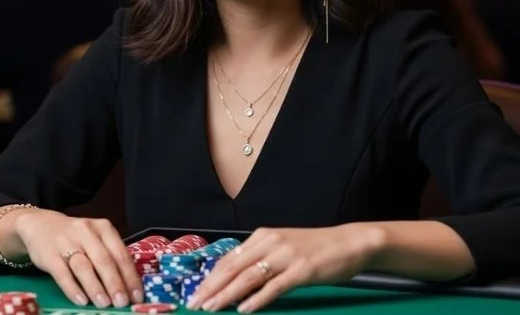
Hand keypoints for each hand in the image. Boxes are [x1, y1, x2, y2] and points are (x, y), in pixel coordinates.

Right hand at [15, 210, 142, 308]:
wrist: (41, 226)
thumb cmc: (75, 237)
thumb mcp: (95, 238)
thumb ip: (110, 256)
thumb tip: (128, 287)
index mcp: (102, 228)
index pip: (120, 253)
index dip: (130, 276)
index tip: (136, 296)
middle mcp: (85, 232)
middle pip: (103, 260)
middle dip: (115, 283)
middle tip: (122, 302)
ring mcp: (66, 242)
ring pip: (84, 266)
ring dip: (95, 287)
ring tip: (104, 303)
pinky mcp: (50, 255)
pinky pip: (62, 273)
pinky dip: (73, 288)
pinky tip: (81, 300)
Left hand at [188, 224, 384, 312]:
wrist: (350, 242)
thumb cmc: (316, 249)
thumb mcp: (282, 248)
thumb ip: (260, 259)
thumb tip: (236, 278)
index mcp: (262, 237)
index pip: (229, 259)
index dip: (210, 277)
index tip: (196, 293)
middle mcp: (269, 243)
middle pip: (232, 268)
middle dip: (211, 288)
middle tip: (195, 304)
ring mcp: (285, 256)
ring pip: (248, 277)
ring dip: (226, 295)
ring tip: (211, 308)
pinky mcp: (301, 270)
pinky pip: (274, 287)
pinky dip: (257, 299)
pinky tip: (244, 309)